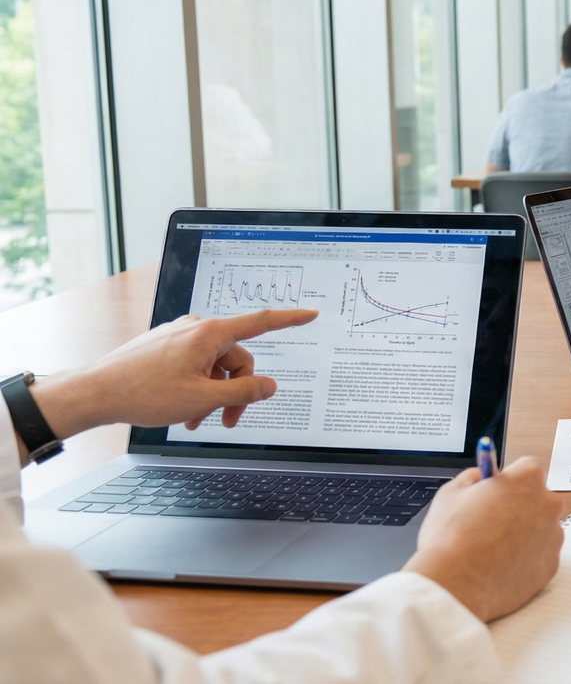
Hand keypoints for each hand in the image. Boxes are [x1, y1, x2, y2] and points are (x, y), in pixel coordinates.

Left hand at [29, 309, 318, 440]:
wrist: (95, 393)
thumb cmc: (143, 393)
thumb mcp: (203, 399)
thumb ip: (243, 393)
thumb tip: (268, 386)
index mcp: (209, 333)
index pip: (260, 323)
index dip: (289, 319)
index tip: (309, 314)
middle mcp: (195, 329)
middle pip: (236, 359)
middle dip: (235, 391)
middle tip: (227, 421)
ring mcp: (177, 337)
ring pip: (212, 366)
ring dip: (211, 394)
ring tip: (195, 420)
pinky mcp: (163, 347)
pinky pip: (193, 366)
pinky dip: (194, 388)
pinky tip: (182, 410)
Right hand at [403, 456, 564, 621]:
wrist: (456, 584)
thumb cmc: (452, 538)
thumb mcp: (451, 493)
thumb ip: (471, 478)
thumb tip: (479, 476)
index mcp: (527, 479)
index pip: (526, 469)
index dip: (508, 481)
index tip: (496, 492)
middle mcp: (548, 504)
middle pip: (538, 498)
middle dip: (520, 506)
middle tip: (493, 521)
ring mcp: (553, 536)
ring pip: (542, 528)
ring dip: (525, 534)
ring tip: (494, 548)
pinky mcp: (552, 565)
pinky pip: (541, 556)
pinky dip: (527, 559)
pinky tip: (502, 565)